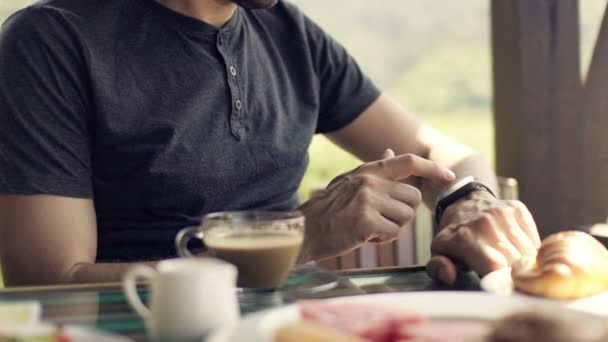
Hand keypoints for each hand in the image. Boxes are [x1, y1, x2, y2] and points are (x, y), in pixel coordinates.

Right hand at [298, 149, 455, 261]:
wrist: (303, 230)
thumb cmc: (329, 209)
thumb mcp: (349, 182)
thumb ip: (374, 170)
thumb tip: (391, 151)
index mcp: (369, 170)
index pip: (408, 162)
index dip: (432, 169)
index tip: (449, 177)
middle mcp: (370, 181)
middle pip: (412, 198)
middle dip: (401, 213)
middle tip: (379, 220)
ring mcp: (368, 200)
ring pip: (405, 217)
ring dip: (391, 228)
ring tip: (367, 228)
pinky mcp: (365, 221)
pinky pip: (393, 234)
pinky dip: (381, 240)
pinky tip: (362, 237)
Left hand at [427, 190, 540, 284]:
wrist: (464, 201)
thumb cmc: (454, 234)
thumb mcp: (439, 251)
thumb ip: (439, 267)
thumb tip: (449, 277)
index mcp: (465, 238)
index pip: (494, 266)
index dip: (501, 282)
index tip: (502, 289)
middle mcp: (486, 224)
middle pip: (514, 261)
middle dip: (513, 275)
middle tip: (507, 278)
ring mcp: (505, 215)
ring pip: (528, 251)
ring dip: (524, 263)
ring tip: (512, 265)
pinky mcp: (519, 210)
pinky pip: (534, 239)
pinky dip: (530, 250)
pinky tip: (519, 250)